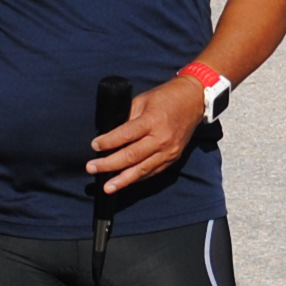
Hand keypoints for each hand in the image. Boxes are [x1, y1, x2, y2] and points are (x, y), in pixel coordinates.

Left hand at [87, 72, 209, 196]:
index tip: (95, 146)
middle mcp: (161, 138)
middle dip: (109, 164)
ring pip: (142, 169)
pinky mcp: (173, 158)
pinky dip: (137, 177)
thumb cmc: (165, 98)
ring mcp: (169, 151)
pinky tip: (124, 182)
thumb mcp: (142, 100)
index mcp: (152, 120)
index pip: (126, 135)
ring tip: (107, 187)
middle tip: (92, 168)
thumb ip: (127, 118)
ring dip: (123, 180)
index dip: (108, 142)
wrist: (193, 101)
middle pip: (132, 156)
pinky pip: (152, 171)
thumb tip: (109, 134)